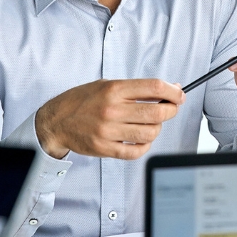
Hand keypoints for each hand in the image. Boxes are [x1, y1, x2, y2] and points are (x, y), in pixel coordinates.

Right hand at [35, 79, 184, 159]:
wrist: (57, 121)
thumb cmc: (83, 100)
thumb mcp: (107, 85)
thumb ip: (136, 88)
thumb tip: (169, 89)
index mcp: (114, 89)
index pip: (154, 87)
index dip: (173, 91)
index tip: (179, 94)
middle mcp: (112, 109)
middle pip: (157, 112)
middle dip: (171, 110)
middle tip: (171, 109)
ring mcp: (108, 131)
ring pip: (150, 133)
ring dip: (157, 129)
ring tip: (151, 124)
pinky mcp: (105, 148)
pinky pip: (136, 151)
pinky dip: (145, 146)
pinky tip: (141, 139)